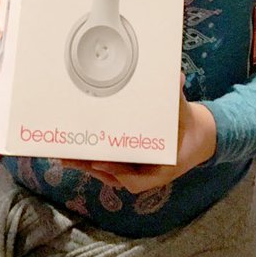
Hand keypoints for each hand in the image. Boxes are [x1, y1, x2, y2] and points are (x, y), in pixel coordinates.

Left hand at [61, 76, 216, 193]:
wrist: (192, 136)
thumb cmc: (184, 126)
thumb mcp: (182, 111)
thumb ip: (177, 96)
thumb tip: (176, 78)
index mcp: (161, 166)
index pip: (135, 179)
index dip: (117, 172)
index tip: (100, 163)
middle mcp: (145, 173)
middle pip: (113, 176)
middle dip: (90, 167)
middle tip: (68, 157)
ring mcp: (134, 170)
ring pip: (106, 172)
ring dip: (85, 164)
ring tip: (63, 155)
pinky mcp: (127, 164)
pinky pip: (106, 165)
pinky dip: (90, 160)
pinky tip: (72, 152)